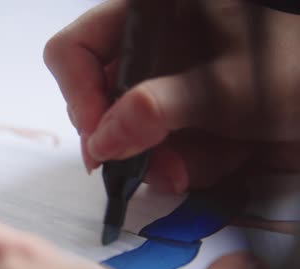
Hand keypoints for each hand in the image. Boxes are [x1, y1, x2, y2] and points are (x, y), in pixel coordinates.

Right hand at [44, 0, 299, 192]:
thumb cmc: (293, 64)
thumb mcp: (223, 86)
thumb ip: (156, 111)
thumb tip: (101, 141)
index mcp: (145, 16)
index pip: (74, 51)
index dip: (78, 96)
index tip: (100, 142)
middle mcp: (147, 49)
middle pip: (100, 99)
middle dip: (129, 142)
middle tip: (158, 168)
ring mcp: (164, 84)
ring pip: (132, 132)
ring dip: (168, 159)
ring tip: (213, 160)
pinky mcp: (181, 112)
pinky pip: (163, 146)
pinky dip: (192, 161)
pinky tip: (229, 155)